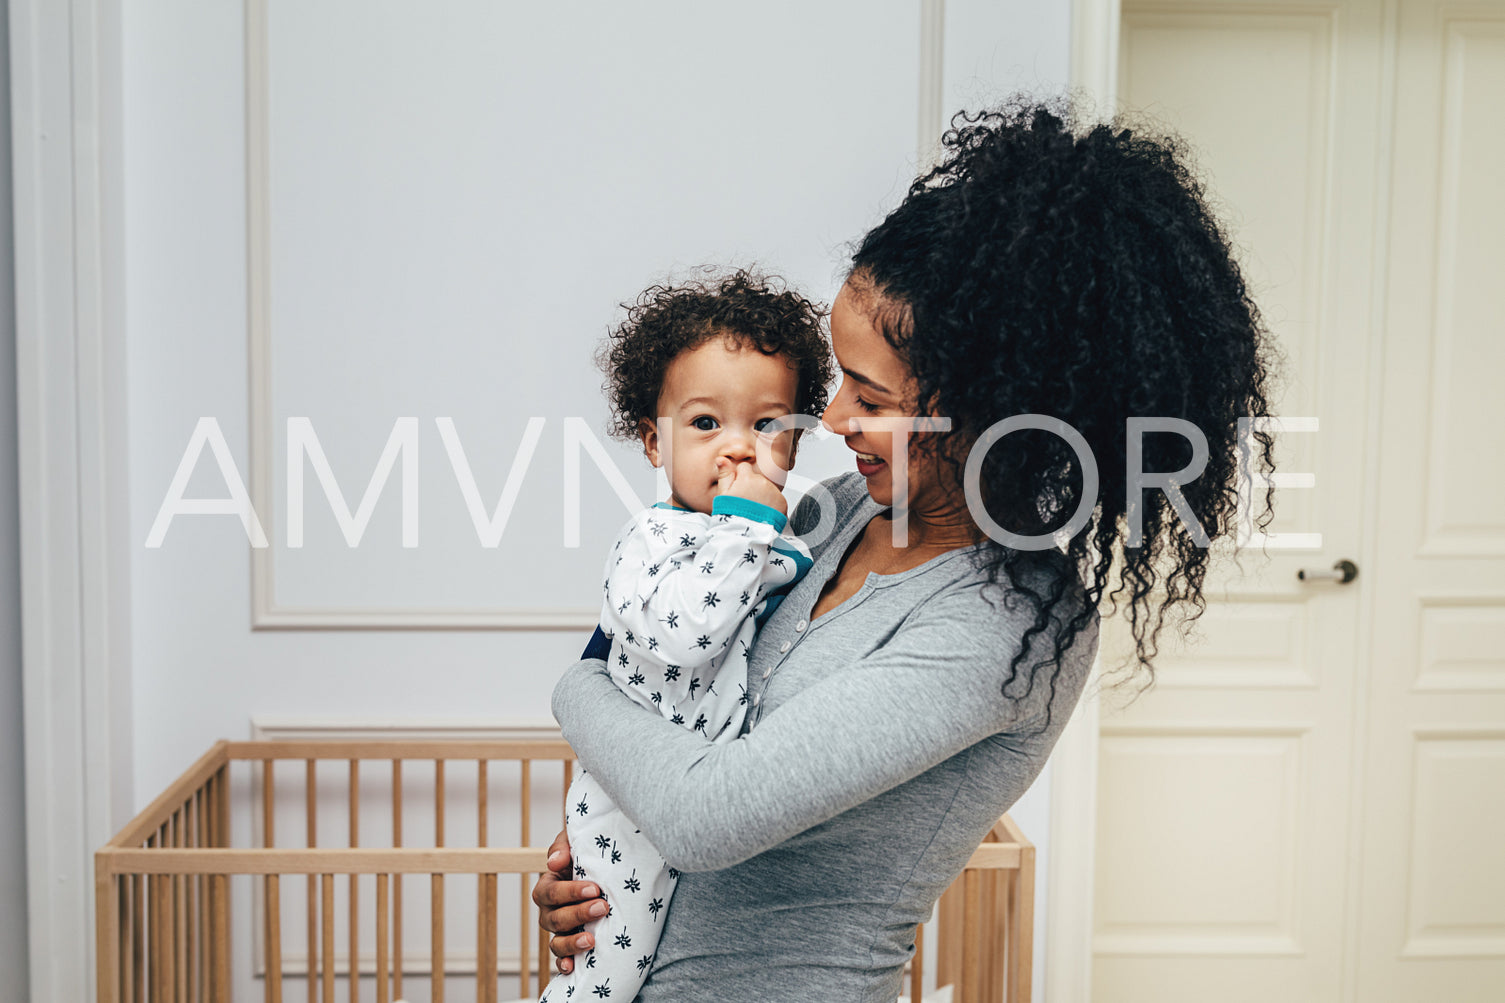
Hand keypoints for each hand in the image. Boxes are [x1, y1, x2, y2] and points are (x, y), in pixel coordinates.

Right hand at [531, 829, 608, 973]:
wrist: (607, 875)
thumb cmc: (588, 857)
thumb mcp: (576, 844)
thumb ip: (563, 846)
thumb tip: (555, 862)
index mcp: (548, 887)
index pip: (551, 892)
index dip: (570, 892)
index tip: (595, 889)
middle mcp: (550, 912)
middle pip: (555, 918)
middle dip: (579, 914)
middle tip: (603, 907)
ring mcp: (559, 932)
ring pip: (556, 942)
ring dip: (572, 943)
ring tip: (591, 940)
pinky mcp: (570, 947)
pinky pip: (562, 960)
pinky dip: (565, 965)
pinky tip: (573, 967)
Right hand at [715, 457, 786, 514]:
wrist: (746, 534)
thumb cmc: (732, 515)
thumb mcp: (723, 494)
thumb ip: (724, 475)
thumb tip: (721, 459)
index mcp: (747, 477)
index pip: (745, 468)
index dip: (740, 478)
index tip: (738, 489)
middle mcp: (763, 482)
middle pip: (757, 478)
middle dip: (752, 487)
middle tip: (745, 502)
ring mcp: (774, 492)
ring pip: (768, 488)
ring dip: (763, 496)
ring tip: (754, 510)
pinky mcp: (782, 503)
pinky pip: (777, 499)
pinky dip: (772, 505)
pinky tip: (763, 513)